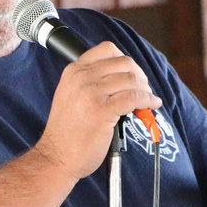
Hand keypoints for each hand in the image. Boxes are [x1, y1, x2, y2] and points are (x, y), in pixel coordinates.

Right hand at [35, 41, 161, 179]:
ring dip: (145, 90)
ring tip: (147, 100)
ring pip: (132, 80)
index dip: (125, 61)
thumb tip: (123, 78)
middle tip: (143, 89)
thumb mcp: (71, 95)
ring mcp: (91, 93)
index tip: (131, 74)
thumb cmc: (67, 131)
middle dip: (139, 76)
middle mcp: (81, 78)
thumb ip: (90, 81)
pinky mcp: (102, 110)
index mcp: (73, 71)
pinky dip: (147, 101)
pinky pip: (134, 98)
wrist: (57, 156)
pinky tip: (150, 106)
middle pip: (124, 63)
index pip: (107, 49)